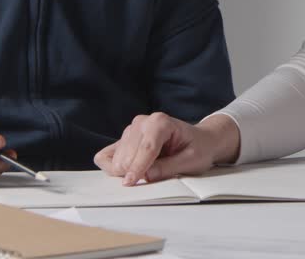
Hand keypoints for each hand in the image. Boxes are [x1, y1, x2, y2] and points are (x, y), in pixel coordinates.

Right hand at [94, 112, 239, 184]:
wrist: (200, 140)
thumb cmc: (198, 148)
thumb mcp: (191, 161)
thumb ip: (168, 168)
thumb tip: (145, 176)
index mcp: (160, 122)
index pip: (145, 148)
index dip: (138, 168)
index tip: (131, 183)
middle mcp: (142, 122)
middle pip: (127, 157)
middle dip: (136, 172)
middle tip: (156, 175)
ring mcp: (130, 130)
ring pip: (116, 160)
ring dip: (128, 172)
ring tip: (150, 169)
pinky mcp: (123, 140)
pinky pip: (105, 157)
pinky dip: (112, 168)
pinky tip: (129, 171)